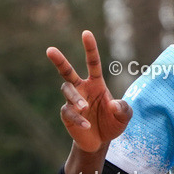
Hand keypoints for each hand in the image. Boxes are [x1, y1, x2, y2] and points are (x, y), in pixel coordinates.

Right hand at [47, 31, 131, 152]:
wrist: (101, 141)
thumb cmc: (112, 123)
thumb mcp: (124, 117)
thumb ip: (123, 109)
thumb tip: (113, 104)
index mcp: (96, 83)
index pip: (92, 62)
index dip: (90, 48)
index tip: (86, 33)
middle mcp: (82, 89)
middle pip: (67, 72)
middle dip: (59, 61)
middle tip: (50, 50)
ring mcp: (72, 101)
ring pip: (67, 91)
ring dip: (75, 98)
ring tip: (84, 108)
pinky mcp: (67, 115)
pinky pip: (69, 113)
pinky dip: (78, 119)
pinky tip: (87, 126)